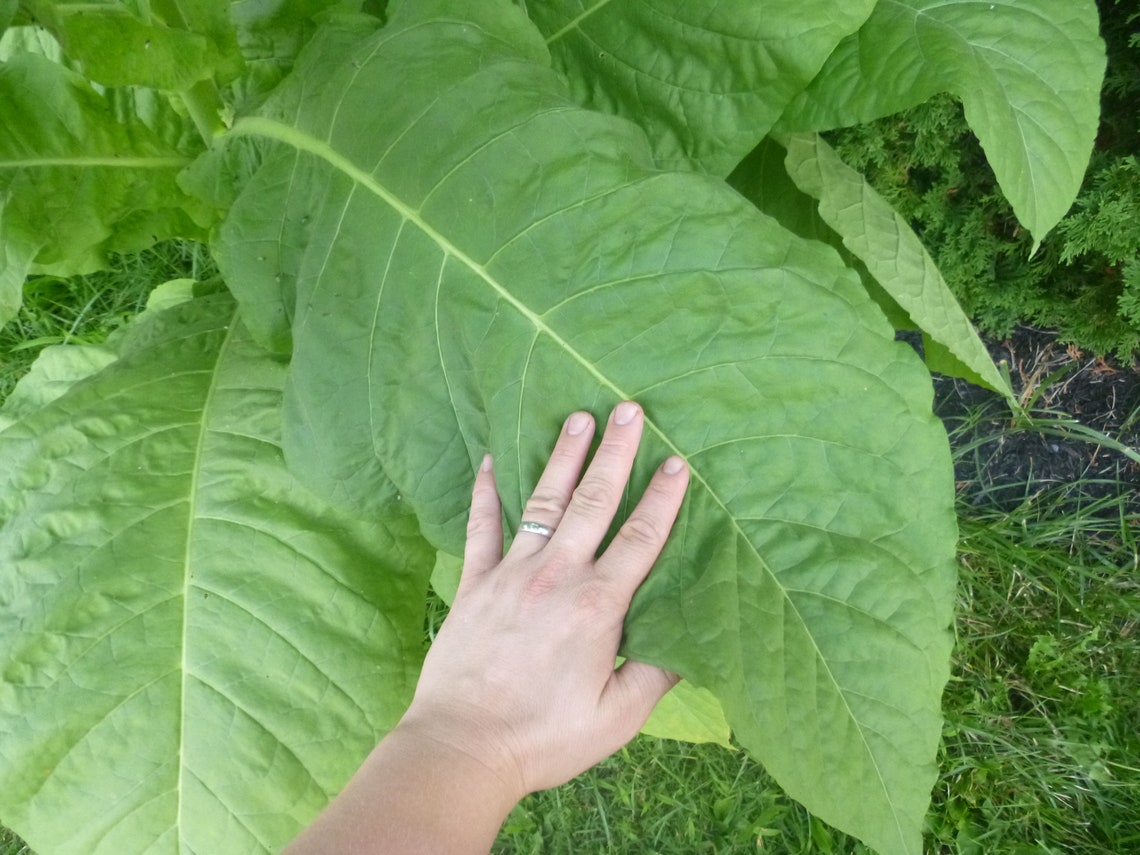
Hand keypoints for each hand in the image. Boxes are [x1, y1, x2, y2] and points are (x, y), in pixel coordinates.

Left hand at [399, 400, 688, 801]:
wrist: (461, 748)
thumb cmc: (543, 738)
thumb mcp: (615, 718)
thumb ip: (655, 675)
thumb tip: (689, 643)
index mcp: (597, 607)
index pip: (640, 539)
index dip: (662, 497)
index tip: (678, 461)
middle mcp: (556, 577)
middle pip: (593, 502)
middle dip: (615, 453)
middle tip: (628, 408)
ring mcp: (511, 574)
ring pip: (544, 503)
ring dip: (562, 457)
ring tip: (577, 417)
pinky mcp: (474, 584)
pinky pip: (482, 527)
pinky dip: (487, 493)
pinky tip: (492, 461)